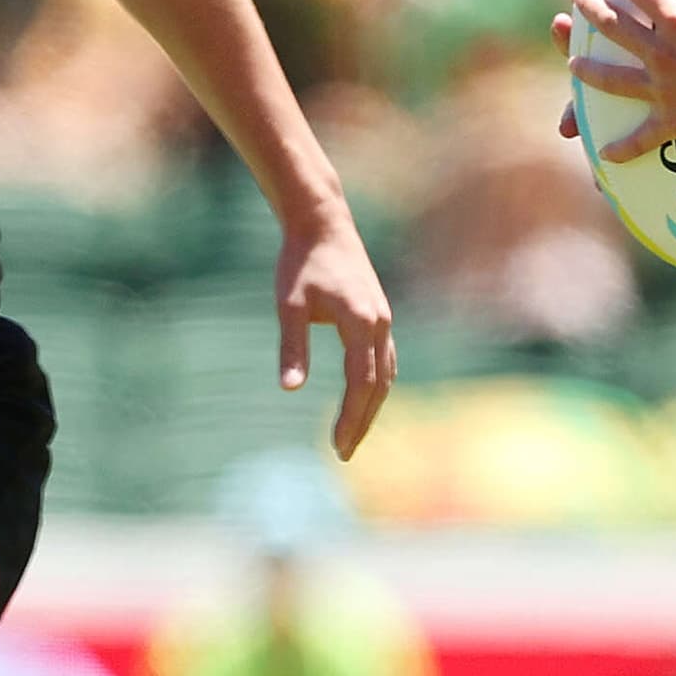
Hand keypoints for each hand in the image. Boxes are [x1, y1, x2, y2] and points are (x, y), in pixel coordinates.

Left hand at [275, 207, 395, 459]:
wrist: (323, 222)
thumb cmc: (301, 261)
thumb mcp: (289, 306)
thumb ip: (292, 348)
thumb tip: (289, 389)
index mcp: (360, 323)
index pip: (361, 383)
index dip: (351, 418)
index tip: (337, 447)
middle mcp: (380, 324)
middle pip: (378, 386)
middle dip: (362, 422)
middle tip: (342, 453)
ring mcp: (384, 320)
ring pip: (386, 375)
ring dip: (371, 407)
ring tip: (352, 434)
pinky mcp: (380, 315)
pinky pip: (385, 360)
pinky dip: (376, 385)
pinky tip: (363, 398)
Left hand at [562, 0, 675, 161]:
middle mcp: (663, 52)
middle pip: (614, 28)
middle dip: (590, 10)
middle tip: (577, 0)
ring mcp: (665, 88)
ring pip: (613, 79)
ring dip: (589, 70)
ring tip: (572, 64)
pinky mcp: (675, 121)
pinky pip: (643, 137)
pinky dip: (623, 147)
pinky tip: (603, 151)